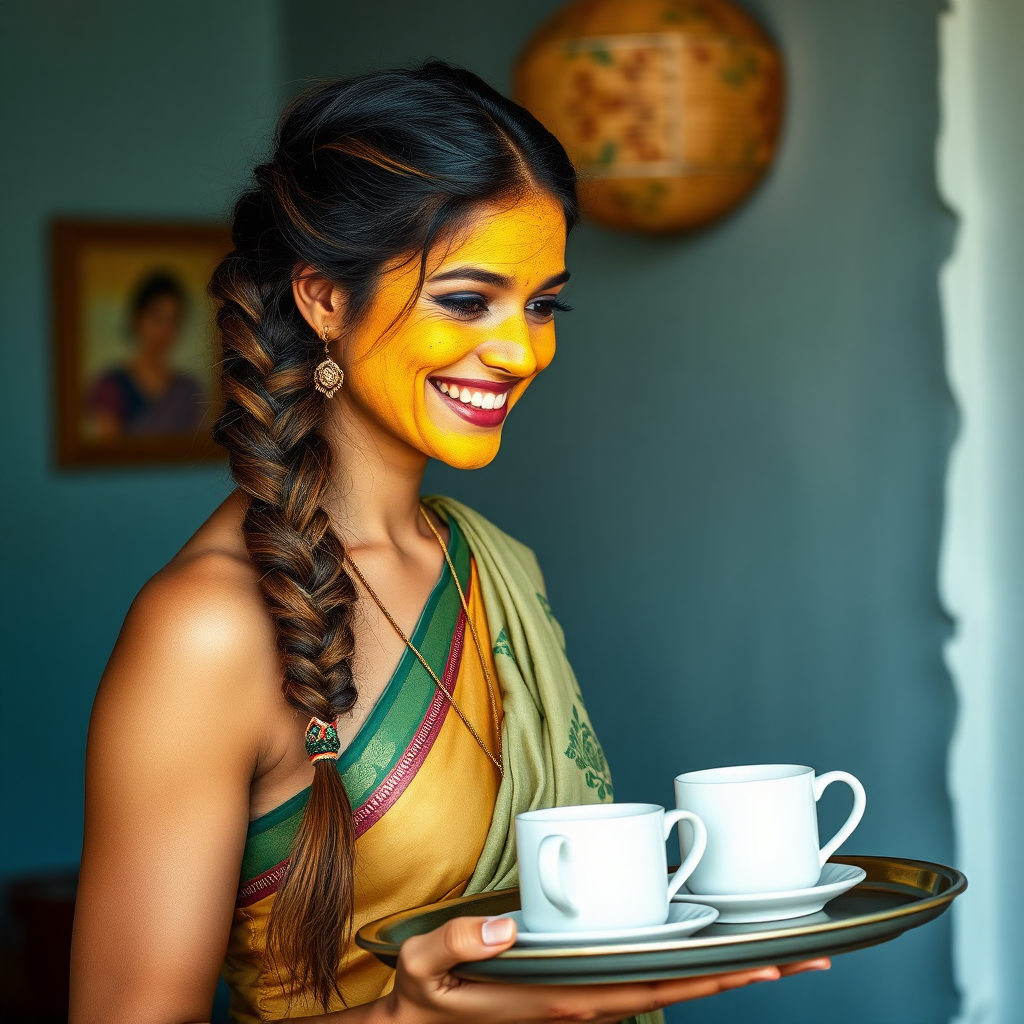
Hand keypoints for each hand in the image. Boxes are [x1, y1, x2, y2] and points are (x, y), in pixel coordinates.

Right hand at [382, 916, 829, 1022]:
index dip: (713, 976)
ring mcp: (590, 999)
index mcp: (569, 999)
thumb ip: (461, 946)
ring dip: (724, 968)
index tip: (765, 961)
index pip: (656, 989)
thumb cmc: (428, 1002)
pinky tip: (703, 947)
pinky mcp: (581, 989)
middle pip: (683, 988)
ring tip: (780, 948)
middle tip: (811, 953)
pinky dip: (684, 964)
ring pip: (670, 984)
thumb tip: (505, 926)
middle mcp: (592, 1003)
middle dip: (747, 972)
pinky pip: (645, 976)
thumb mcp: (426, 970)